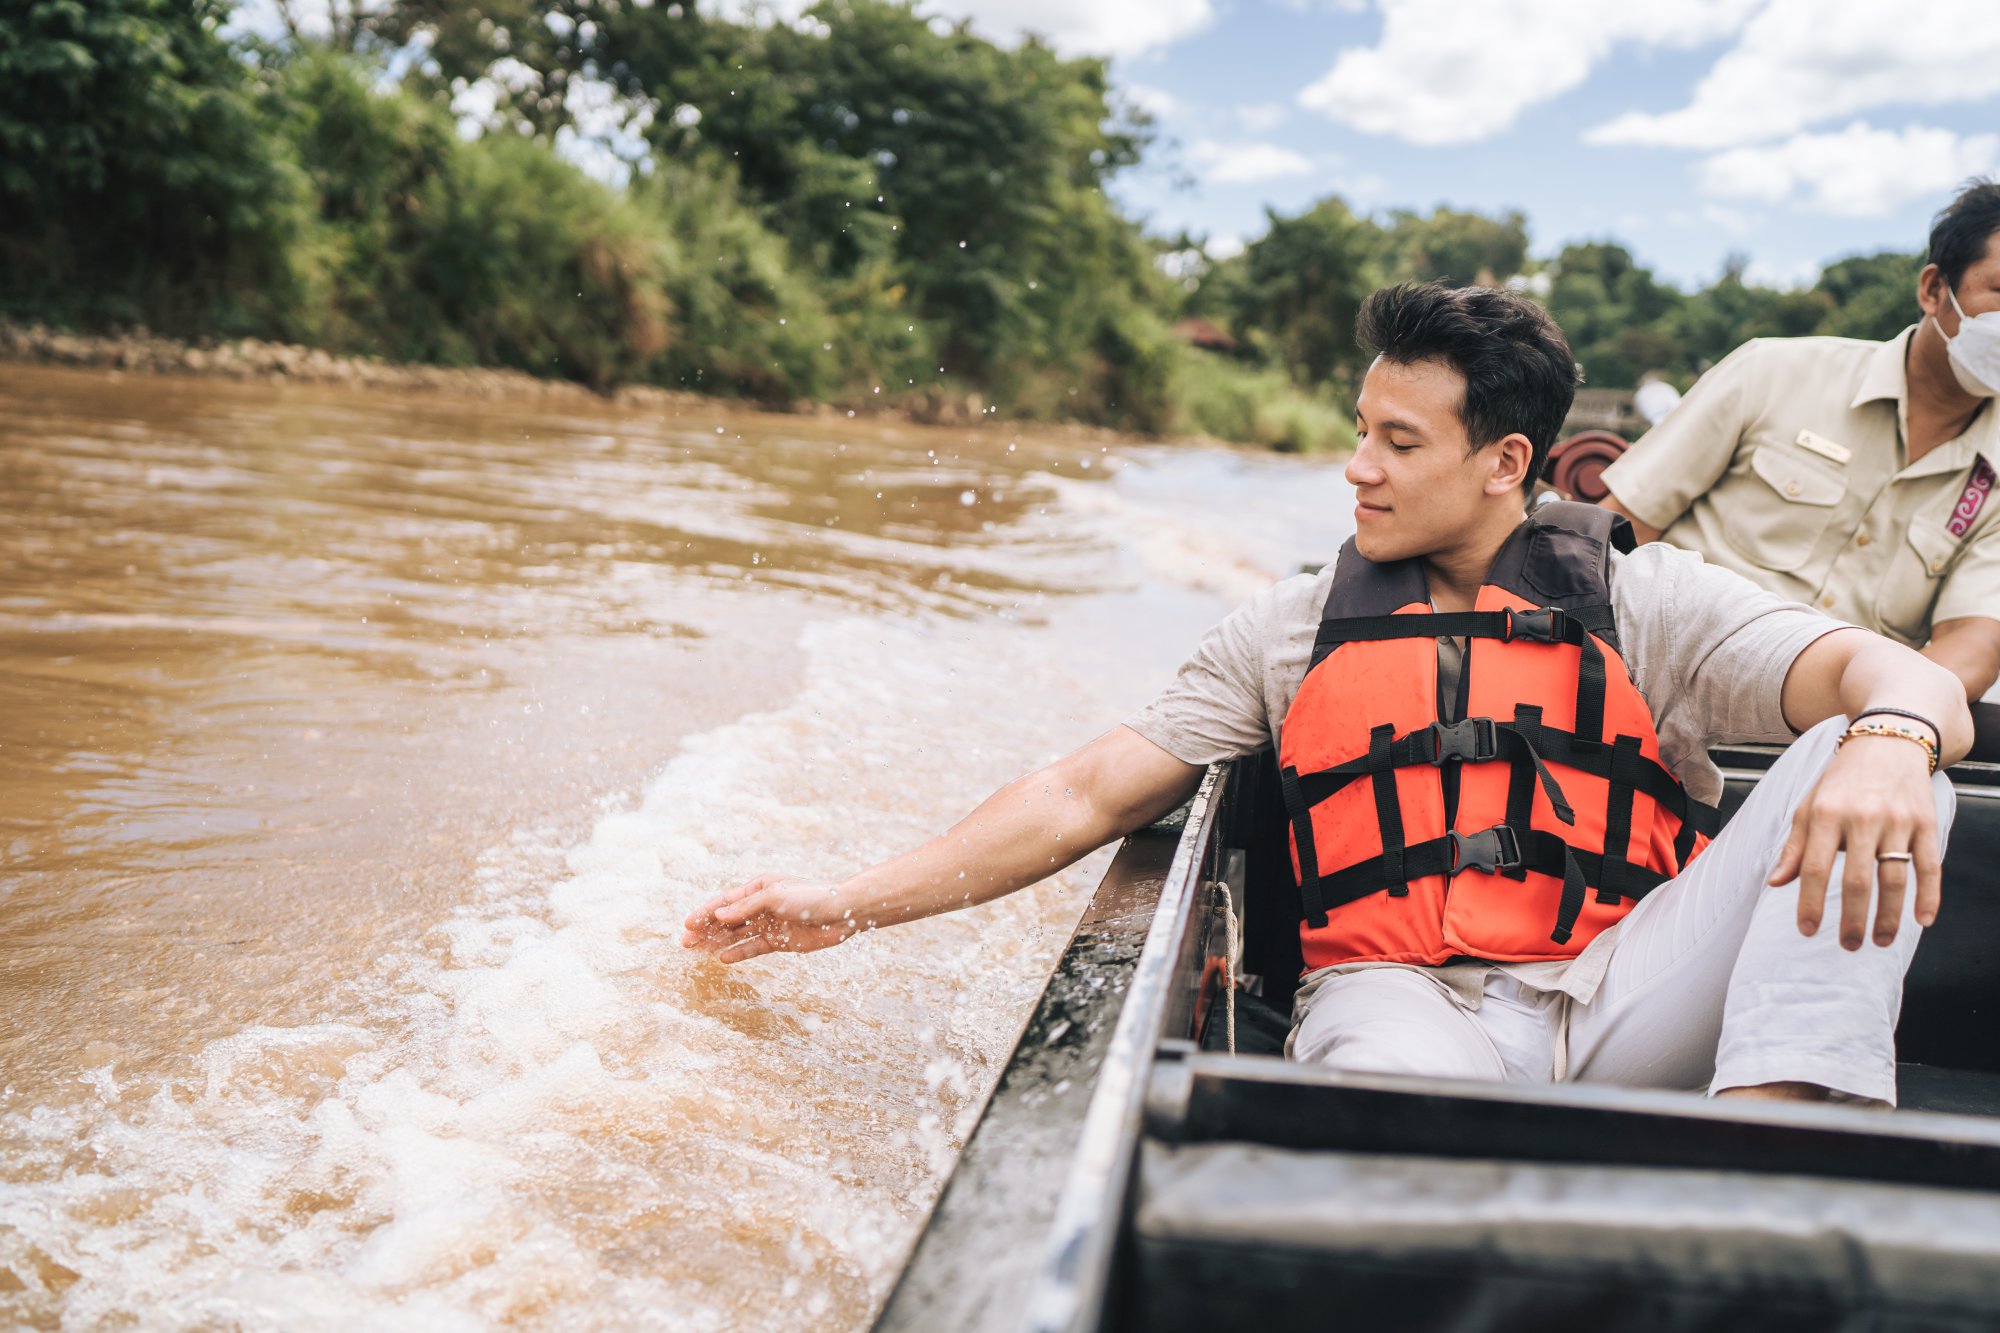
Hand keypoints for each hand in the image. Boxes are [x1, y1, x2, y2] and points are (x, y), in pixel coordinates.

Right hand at [681, 874, 865, 963]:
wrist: (841, 913)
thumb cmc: (809, 897)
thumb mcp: (774, 897)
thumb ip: (745, 907)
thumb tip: (718, 915)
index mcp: (759, 888)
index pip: (725, 902)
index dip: (705, 913)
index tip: (687, 925)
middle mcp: (762, 905)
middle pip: (728, 920)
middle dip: (706, 930)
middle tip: (685, 943)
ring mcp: (770, 924)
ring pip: (737, 935)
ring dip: (718, 942)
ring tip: (697, 952)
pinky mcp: (780, 941)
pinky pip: (754, 947)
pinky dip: (739, 953)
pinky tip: (723, 959)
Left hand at [1766, 735, 1942, 948]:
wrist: (1888, 740)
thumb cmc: (1841, 779)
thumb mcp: (1809, 805)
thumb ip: (1795, 846)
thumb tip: (1776, 883)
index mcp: (1826, 813)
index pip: (1816, 868)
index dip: (1811, 903)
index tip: (1807, 931)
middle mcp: (1862, 817)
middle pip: (1857, 880)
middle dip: (1852, 919)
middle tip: (1848, 946)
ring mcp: (1897, 821)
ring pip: (1894, 878)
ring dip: (1888, 916)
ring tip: (1879, 941)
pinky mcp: (1926, 822)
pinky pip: (1929, 866)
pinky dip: (1929, 896)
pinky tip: (1922, 921)